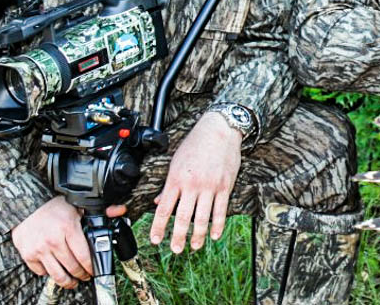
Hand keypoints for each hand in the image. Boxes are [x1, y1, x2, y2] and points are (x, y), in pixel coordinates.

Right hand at [12, 197, 92, 289]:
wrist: (27, 204)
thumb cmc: (53, 206)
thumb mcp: (76, 206)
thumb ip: (94, 214)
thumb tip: (116, 214)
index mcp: (68, 228)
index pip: (83, 256)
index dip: (90, 267)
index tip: (93, 270)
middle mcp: (53, 241)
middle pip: (72, 267)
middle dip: (81, 275)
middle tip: (85, 276)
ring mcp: (39, 249)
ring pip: (57, 274)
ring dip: (67, 281)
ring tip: (72, 281)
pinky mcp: (28, 254)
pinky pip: (41, 271)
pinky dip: (49, 273)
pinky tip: (55, 269)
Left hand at [149, 111, 241, 252]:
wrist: (219, 130)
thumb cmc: (196, 143)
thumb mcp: (176, 161)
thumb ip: (169, 184)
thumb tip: (158, 201)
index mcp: (176, 178)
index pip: (164, 208)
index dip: (158, 226)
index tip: (155, 239)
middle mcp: (192, 184)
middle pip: (183, 217)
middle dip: (178, 236)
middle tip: (175, 249)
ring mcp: (209, 186)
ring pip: (202, 217)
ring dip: (197, 235)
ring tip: (194, 246)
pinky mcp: (224, 186)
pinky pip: (221, 210)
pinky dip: (218, 225)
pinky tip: (215, 235)